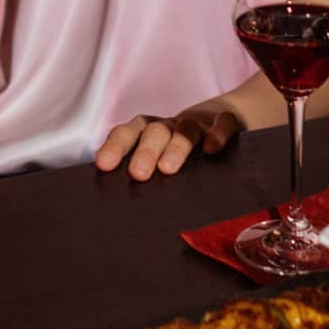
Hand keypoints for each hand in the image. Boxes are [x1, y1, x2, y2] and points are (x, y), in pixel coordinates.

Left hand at [95, 105, 243, 180]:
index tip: (103, 166)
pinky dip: (217, 133)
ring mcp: (198, 122)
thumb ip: (144, 175)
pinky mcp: (225, 121)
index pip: (127, 133)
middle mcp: (170, 126)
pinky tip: (212, 149)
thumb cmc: (182, 149)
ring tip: (167, 169)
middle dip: (144, 152)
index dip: (115, 147)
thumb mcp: (160, 158)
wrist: (223, 117)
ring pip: (185, 129)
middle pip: (154, 132)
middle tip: (137, 174)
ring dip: (176, 147)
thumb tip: (119, 210)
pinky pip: (222, 122)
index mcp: (148, 132)